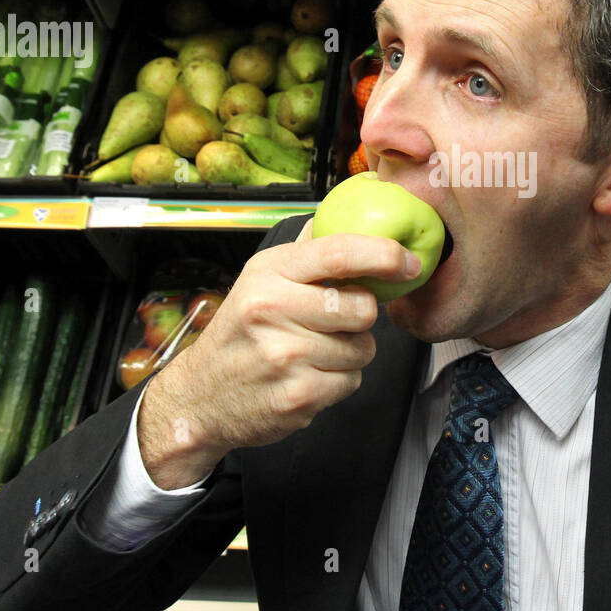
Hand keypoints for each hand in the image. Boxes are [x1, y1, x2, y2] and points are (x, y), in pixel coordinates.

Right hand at [137, 218, 422, 489]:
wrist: (201, 398)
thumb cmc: (241, 334)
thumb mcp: (260, 280)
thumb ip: (306, 251)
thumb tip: (354, 212)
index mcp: (268, 273)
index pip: (339, 253)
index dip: (384, 254)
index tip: (409, 261)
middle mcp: (273, 309)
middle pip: (362, 307)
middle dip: (361, 317)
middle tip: (335, 323)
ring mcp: (285, 355)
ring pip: (362, 349)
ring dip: (349, 353)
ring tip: (312, 354)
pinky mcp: (297, 396)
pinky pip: (351, 382)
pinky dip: (339, 382)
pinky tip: (307, 377)